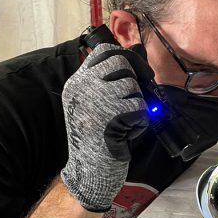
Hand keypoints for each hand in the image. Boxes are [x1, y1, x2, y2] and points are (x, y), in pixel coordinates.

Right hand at [60, 43, 151, 211]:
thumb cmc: (98, 136)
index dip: (125, 55)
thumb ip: (113, 78)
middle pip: (120, 61)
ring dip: (137, 103)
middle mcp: (82, 87)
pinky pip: (139, 107)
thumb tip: (138, 48)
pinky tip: (127, 133)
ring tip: (125, 121)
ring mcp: (94, 100)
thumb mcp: (98, 102)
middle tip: (139, 91)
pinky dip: (140, 121)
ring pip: (132, 85)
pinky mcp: (110, 116)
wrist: (89, 169)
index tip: (136, 69)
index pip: (103, 51)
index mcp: (77, 83)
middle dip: (136, 75)